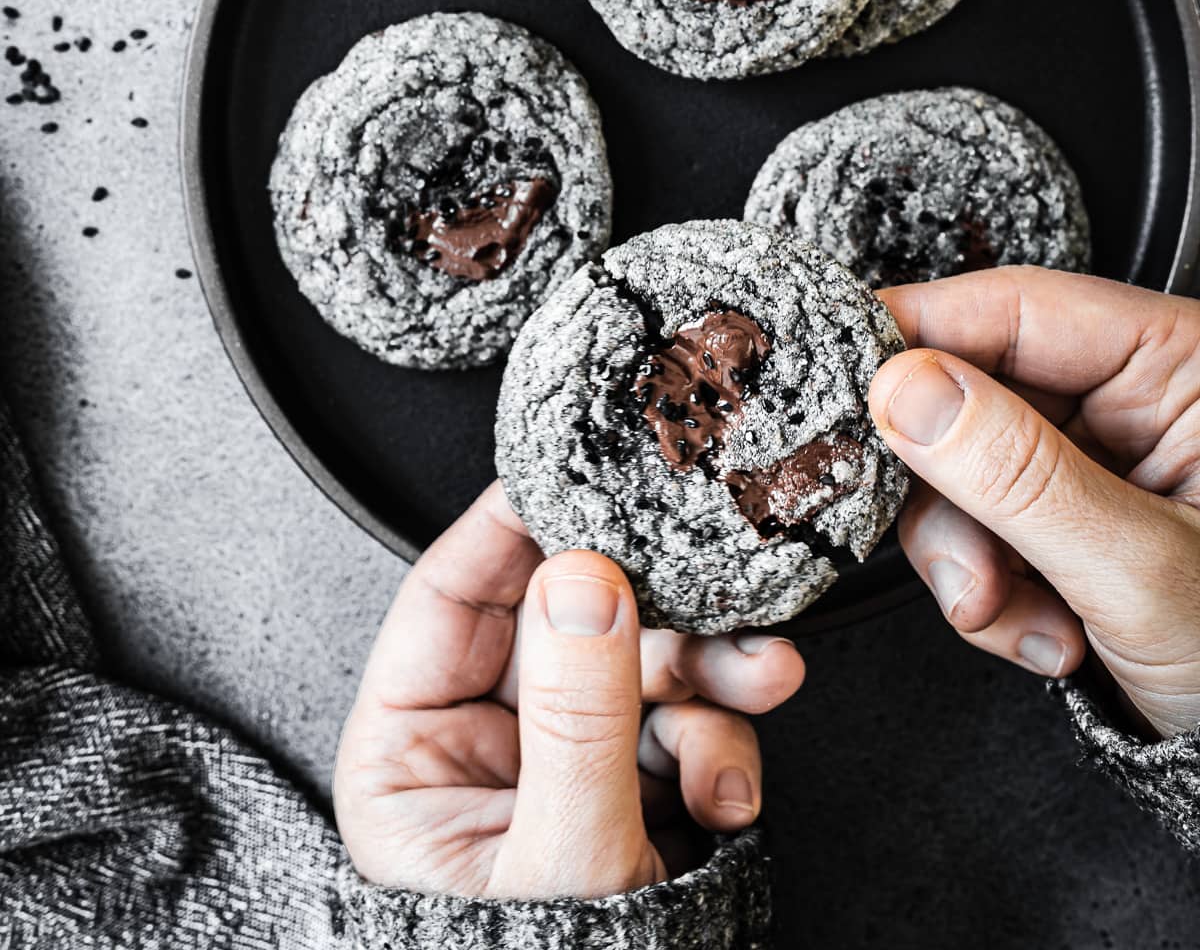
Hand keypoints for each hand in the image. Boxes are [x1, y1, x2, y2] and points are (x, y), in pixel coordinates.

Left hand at [334, 481, 804, 899]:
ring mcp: (557, 771)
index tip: (582, 470)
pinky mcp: (623, 799)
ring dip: (707, 677)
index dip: (517, 524)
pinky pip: (674, 733)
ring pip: (636, 671)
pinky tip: (729, 797)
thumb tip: (581, 574)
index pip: (452, 595)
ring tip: (760, 688)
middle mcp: (480, 750)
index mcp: (409, 754)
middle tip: (718, 592)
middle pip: (565, 620)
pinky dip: (717, 748)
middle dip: (654, 610)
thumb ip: (577, 716)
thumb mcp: (562, 863)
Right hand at [868, 267, 1199, 738]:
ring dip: (970, 556)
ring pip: (966, 464)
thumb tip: (907, 387)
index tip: (844, 372)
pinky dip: (992, 586)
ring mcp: (1101, 456)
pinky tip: (1047, 632)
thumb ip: (1020, 475)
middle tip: (963, 568)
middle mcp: (1136, 394)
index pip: (1020, 306)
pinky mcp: (1071, 512)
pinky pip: (984, 521)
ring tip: (1017, 619)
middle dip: (954, 494)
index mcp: (1180, 364)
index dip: (921, 331)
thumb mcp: (1142, 569)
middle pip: (975, 390)